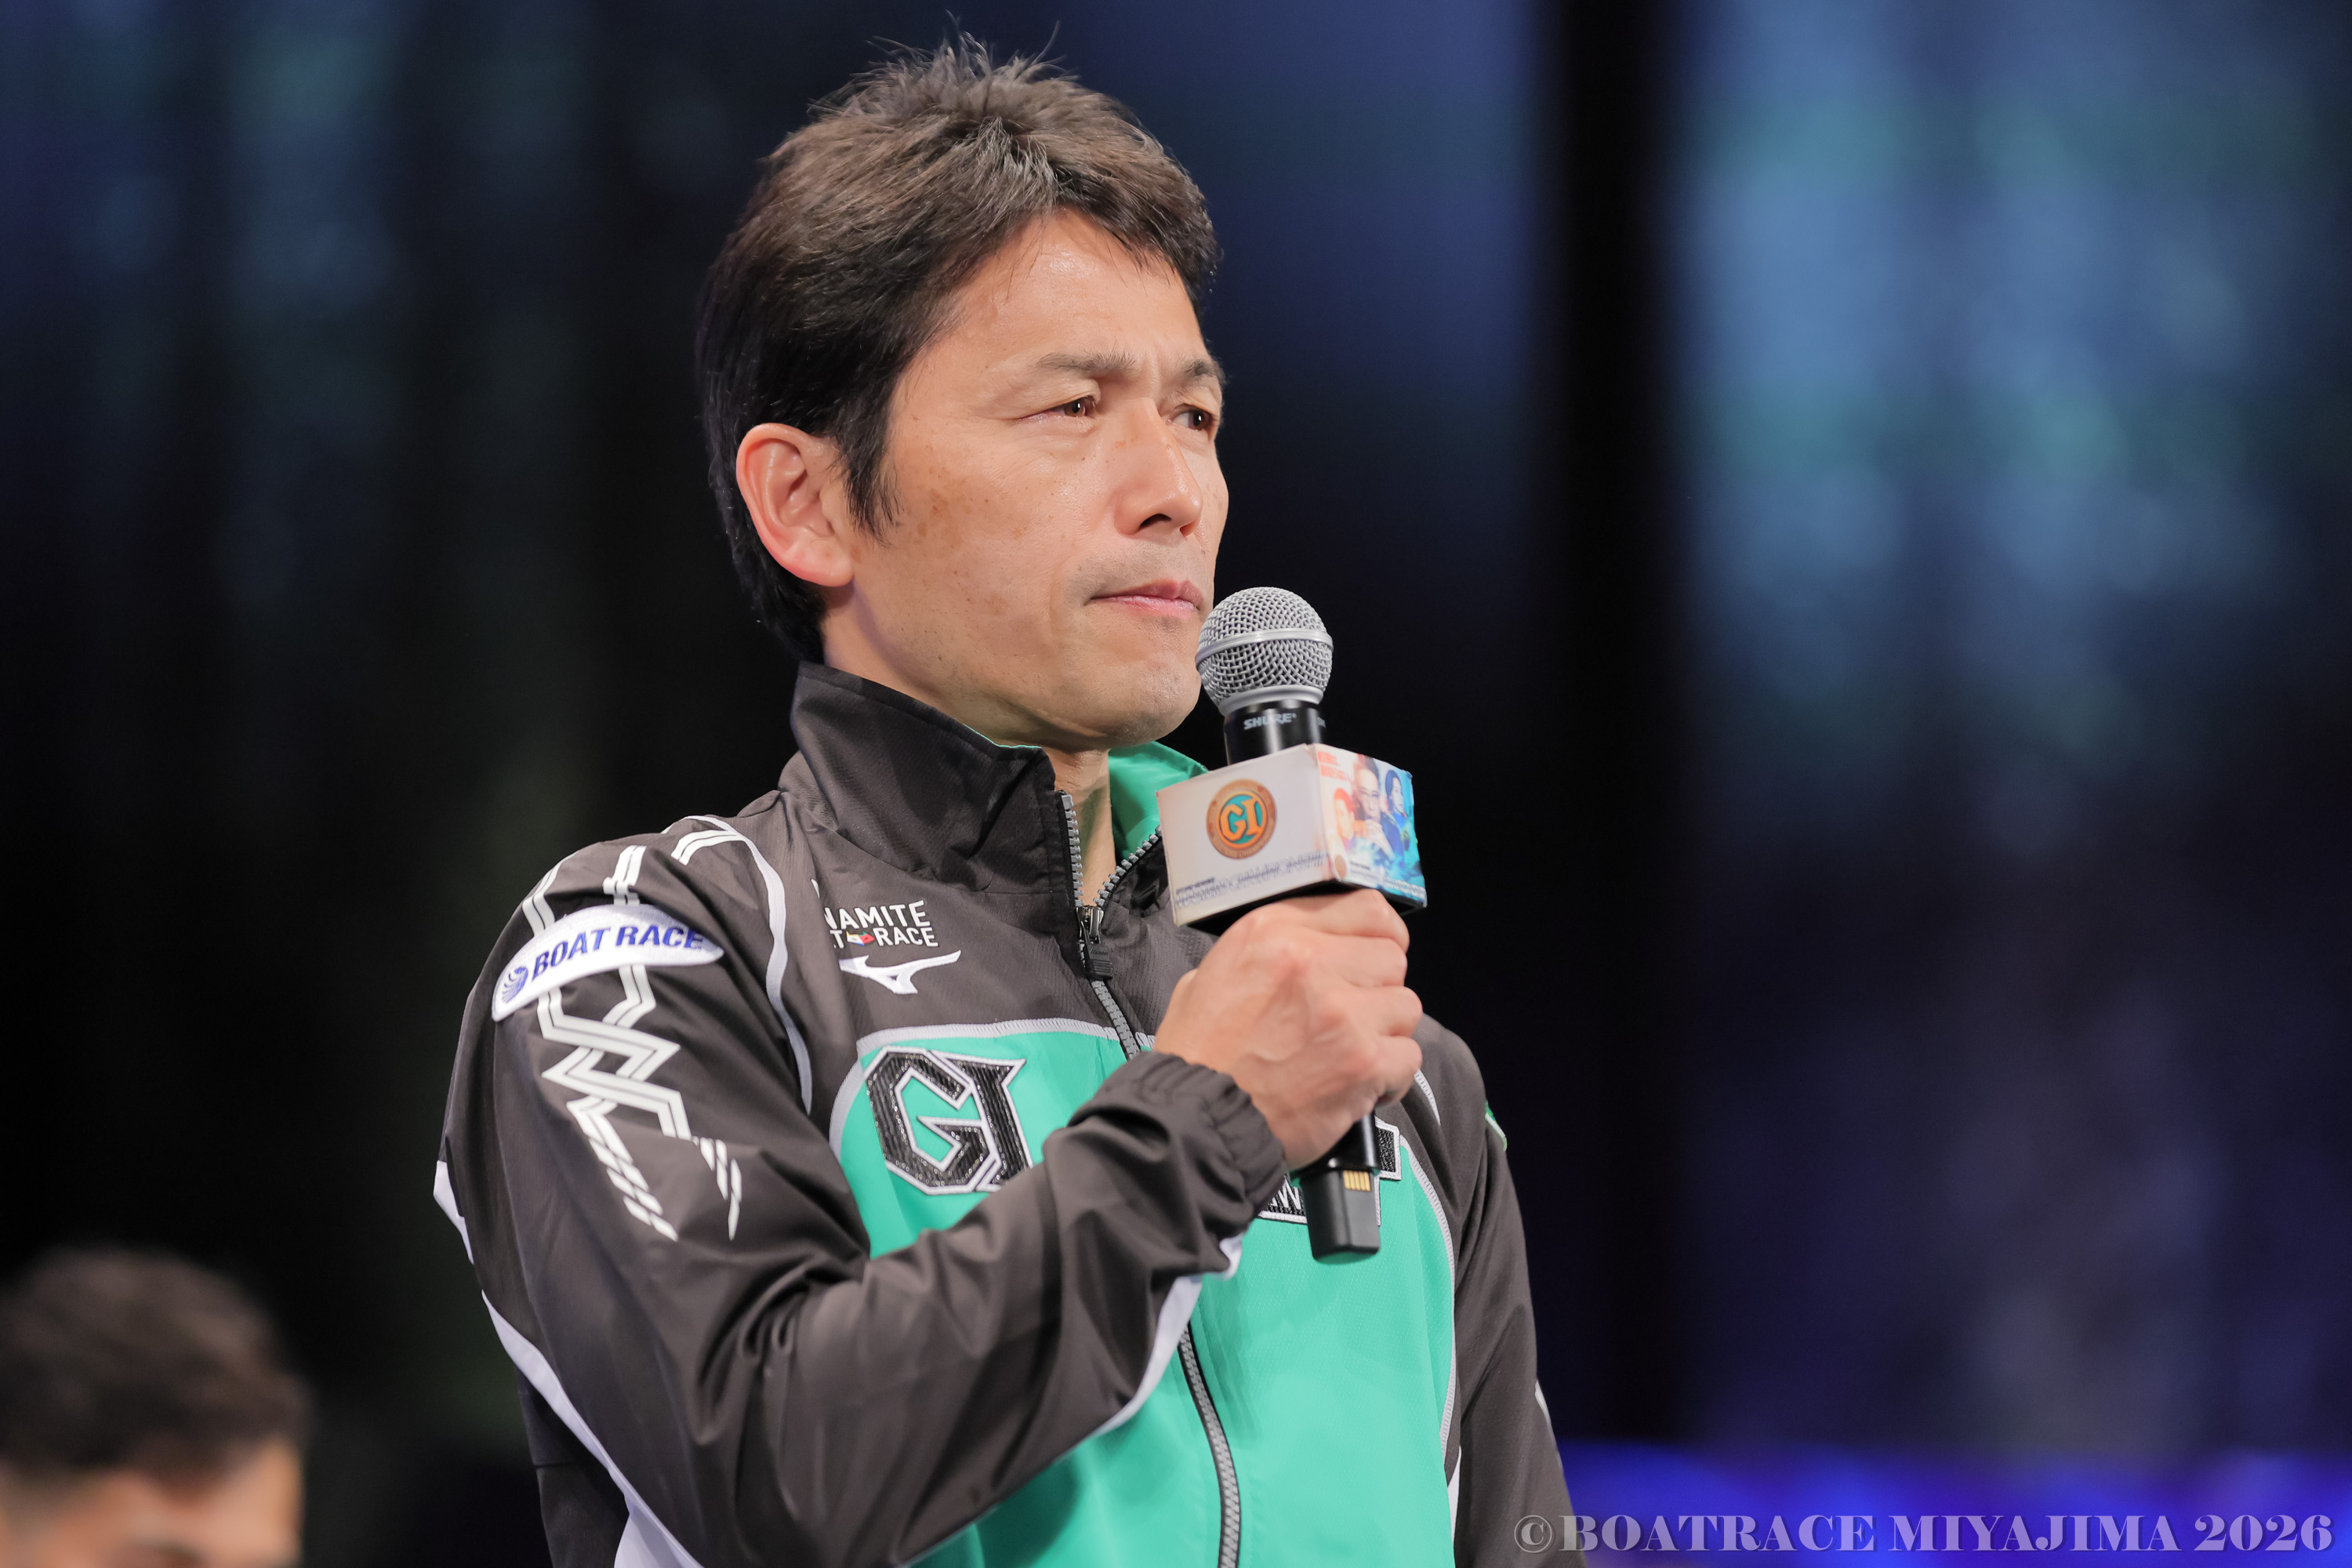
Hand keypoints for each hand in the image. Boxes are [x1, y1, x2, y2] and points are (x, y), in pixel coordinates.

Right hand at [1154, 890, 1421, 1166]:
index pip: (1366, 908)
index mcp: (1273, 932)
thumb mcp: (1209, 975)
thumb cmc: (1199, 1056)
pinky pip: (1409, 1056)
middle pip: (1391, 958)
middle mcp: (1312, 961)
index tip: (1375, 954)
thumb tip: (1310, 951)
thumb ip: (1266, 954)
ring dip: (1386, 1032)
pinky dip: (1392, 1076)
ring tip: (1353, 1054)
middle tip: (1354, 1015)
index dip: (1380, 934)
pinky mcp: (1363, 1062)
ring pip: (1406, 1006)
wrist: (1196, 1120)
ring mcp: (1342, 1012)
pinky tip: (1362, 1086)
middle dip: (1378, 988)